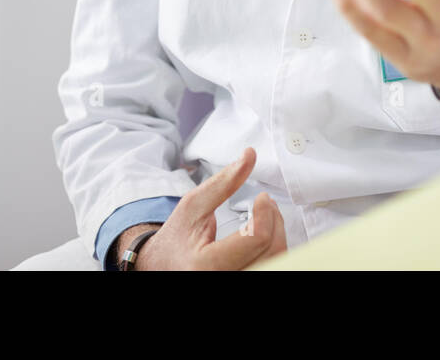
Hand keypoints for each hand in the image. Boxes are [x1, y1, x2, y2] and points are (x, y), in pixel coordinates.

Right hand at [134, 147, 285, 269]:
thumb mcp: (193, 205)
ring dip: (277, 234)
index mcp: (206, 265)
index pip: (255, 239)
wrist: (162, 265)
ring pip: (277, 262)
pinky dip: (272, 248)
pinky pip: (272, 266)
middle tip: (266, 203)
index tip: (262, 197)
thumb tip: (249, 155)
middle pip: (271, 252)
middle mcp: (221, 279)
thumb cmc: (176, 237)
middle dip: (275, 221)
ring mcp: (234, 283)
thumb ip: (223, 182)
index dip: (266, 214)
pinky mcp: (242, 282)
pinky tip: (265, 234)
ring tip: (267, 215)